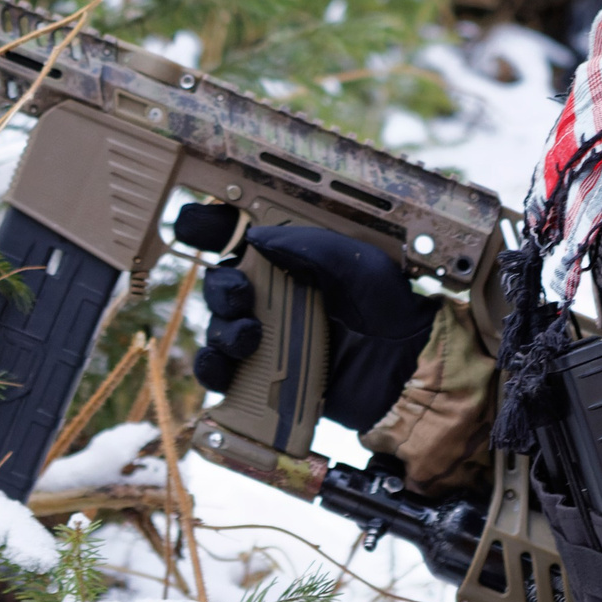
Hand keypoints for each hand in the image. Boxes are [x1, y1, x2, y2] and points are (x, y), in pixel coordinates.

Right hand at [189, 223, 439, 430]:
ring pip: (217, 327)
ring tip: (249, 339)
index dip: (212, 227)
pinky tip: (224, 369)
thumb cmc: (390, 310)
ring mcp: (267, 335)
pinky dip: (212, 368)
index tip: (196, 226)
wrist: (406, 371)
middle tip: (241, 298)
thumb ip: (312, 246)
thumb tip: (256, 236)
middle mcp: (274, 293)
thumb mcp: (359, 266)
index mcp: (294, 259)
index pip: (240, 235)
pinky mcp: (263, 374)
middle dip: (220, 288)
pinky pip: (221, 370)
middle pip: (220, 283)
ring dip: (221, 330)